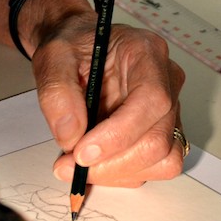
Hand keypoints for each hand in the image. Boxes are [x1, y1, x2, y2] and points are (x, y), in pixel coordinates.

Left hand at [33, 15, 186, 186]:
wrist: (77, 49)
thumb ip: (57, 92)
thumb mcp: (52, 56)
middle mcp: (166, 81)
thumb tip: (71, 136)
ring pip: (162, 159)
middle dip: (112, 164)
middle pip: (158, 139)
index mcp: (146, 52)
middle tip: (70, 168)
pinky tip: (96, 165)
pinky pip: (154, 166)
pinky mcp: (161, 132)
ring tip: (78, 167)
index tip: (82, 152)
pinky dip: (123, 174)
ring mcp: (168, 110)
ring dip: (118, 173)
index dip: (119, 134)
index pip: (152, 99)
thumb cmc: (72, 46)